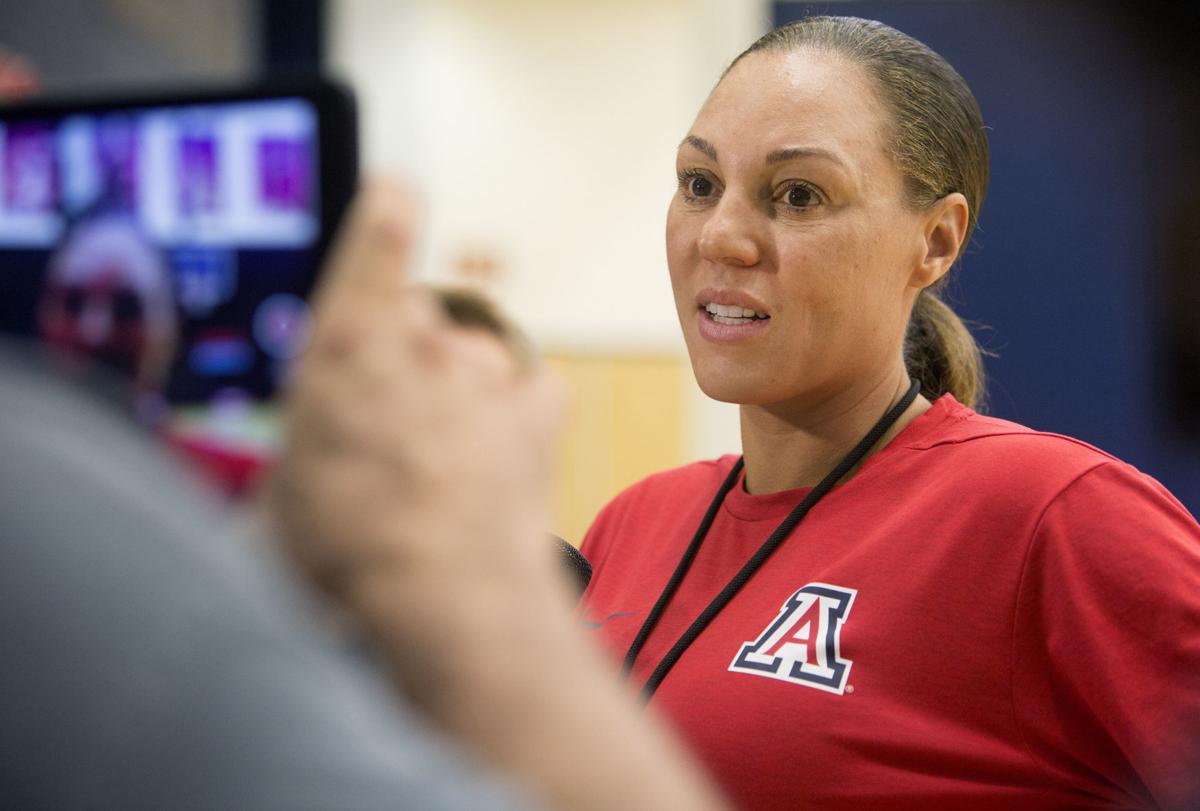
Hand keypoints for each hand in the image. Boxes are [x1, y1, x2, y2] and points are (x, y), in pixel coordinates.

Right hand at [271, 181, 564, 606]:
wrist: (446, 594)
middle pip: (418, 324)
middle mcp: (422, 340)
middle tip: (393, 439)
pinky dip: (515, 420)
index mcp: (348, 344)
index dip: (389, 215)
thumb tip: (306, 463)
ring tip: (441, 470)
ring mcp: (486, 369)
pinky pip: (526, 392)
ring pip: (471, 361)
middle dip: (407, 365)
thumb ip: (303, 445)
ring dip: (460, 398)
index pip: (378, 241)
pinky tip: (492, 466)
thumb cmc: (349, 550)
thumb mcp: (282, 497)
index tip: (399, 191)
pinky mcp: (539, 405)